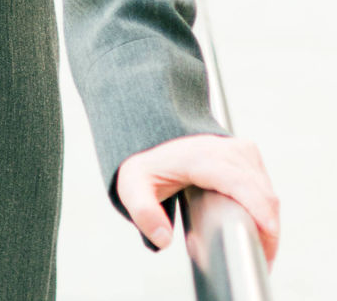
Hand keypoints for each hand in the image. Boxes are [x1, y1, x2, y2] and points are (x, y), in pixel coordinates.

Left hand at [116, 134, 279, 267]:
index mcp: (201, 157)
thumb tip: (163, 239)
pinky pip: (264, 184)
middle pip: (260, 191)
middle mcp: (224, 149)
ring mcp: (237, 149)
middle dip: (268, 229)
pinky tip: (259, 228)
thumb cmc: (145, 165)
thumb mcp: (132, 188)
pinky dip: (266, 209)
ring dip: (269, 221)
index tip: (268, 236)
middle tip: (261, 262)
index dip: (259, 210)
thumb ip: (144, 213)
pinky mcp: (245, 153)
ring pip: (266, 189)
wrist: (153, 139)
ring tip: (259, 250)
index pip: (240, 183)